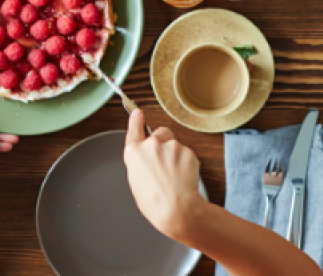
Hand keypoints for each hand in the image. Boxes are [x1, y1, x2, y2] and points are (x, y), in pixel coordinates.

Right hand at [123, 110, 204, 242]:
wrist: (177, 209)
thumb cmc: (154, 203)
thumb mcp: (136, 182)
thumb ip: (140, 162)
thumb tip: (147, 157)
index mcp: (134, 153)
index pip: (134, 130)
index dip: (136, 120)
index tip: (138, 112)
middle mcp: (151, 145)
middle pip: (159, 134)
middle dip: (163, 144)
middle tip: (166, 164)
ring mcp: (171, 146)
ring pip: (175, 144)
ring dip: (175, 155)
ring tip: (175, 177)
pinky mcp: (187, 152)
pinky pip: (187, 154)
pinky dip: (186, 163)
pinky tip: (184, 178)